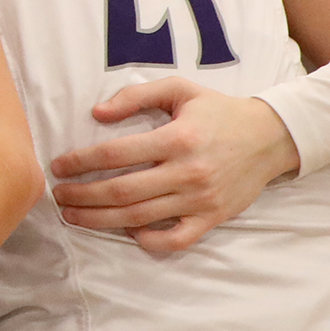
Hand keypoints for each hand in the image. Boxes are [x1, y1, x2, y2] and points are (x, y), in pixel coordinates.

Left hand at [47, 77, 301, 252]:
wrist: (271, 137)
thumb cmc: (219, 112)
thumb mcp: (180, 90)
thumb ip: (136, 96)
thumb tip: (97, 113)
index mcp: (176, 138)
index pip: (115, 154)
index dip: (80, 162)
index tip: (58, 166)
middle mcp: (187, 172)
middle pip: (121, 191)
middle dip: (82, 196)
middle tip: (58, 196)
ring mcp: (200, 199)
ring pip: (139, 217)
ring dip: (99, 220)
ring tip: (73, 215)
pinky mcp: (212, 218)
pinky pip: (175, 239)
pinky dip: (147, 240)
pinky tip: (126, 231)